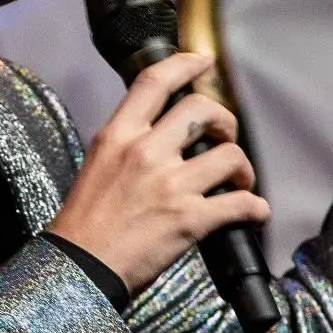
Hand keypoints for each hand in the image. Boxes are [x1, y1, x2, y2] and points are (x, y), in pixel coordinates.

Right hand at [47, 52, 269, 294]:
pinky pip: (241, 204)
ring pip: (230, 156)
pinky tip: (254, 212)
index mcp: (118, 136)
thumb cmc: (84, 224)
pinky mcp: (189, 220)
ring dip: (243, 168)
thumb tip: (161, 133)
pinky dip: (256, 208)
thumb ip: (127, 144)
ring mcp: (169, 185)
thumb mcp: (96, 165)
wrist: (77, 270)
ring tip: (238, 181)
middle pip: (203, 110)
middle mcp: (145, 152)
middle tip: (224, 139)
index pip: (155, 82)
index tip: (203, 62)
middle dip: (225, 122)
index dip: (185, 64)